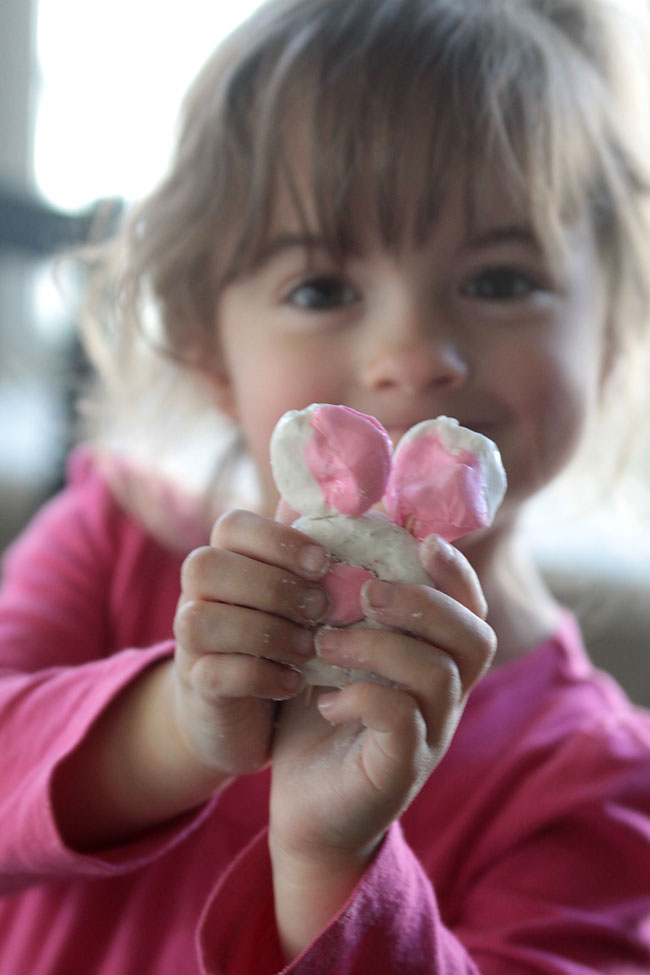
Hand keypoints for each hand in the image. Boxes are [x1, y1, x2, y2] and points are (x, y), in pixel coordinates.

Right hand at [172, 509, 329, 776]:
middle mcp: (197, 592)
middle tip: (321, 609)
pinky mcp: (196, 685)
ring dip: (265, 633)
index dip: (277, 539)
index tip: (322, 564)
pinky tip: (294, 682)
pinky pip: (213, 673)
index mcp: (227, 557)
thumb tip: (345, 504)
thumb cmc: (289, 636)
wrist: (253, 711)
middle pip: (205, 566)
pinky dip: (259, 677)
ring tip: (310, 648)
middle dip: (272, 586)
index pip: (232, 525)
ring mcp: (189, 640)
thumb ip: (315, 555)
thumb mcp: (303, 593)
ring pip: (200, 620)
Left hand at [269, 535, 494, 949]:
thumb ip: (328, 595)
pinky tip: (325, 700)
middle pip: (473, 637)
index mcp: (434, 659)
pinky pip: (403, 722)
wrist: (306, 809)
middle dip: (422, 603)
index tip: (420, 541)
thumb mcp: (324, 649)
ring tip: (326, 645)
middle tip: (366, 593)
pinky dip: (363, 699)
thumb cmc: (318, 717)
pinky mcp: (402, 768)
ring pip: (438, 674)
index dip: (455, 571)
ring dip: (380, 647)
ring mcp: (431, 734)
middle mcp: (447, 695)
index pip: (470, 607)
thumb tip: (305, 514)